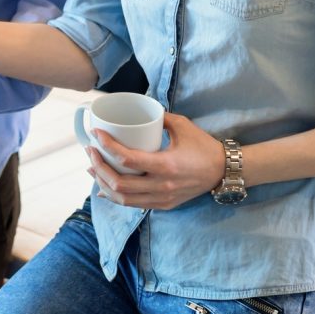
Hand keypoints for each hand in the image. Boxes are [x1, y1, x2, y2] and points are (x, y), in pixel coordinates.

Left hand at [86, 113, 225, 209]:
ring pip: (123, 198)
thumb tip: (140, 109)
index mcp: (166, 165)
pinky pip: (133, 204)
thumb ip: (159, 117)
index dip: (107, 146)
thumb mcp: (182, 125)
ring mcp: (162, 199)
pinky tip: (103, 188)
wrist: (224, 171)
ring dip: (103, 183)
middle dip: (99, 166)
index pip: (127, 160)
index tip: (96, 134)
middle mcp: (162, 186)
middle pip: (119, 183)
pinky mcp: (163, 205)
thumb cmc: (204, 146)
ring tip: (92, 167)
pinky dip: (115, 197)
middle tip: (91, 150)